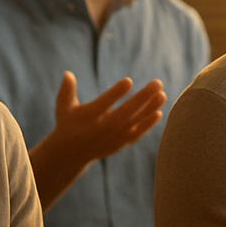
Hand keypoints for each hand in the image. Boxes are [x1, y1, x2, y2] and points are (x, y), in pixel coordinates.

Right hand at [30, 73, 166, 206]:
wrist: (71, 153)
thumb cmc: (68, 123)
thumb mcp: (63, 107)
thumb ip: (66, 90)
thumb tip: (68, 73)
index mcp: (88, 117)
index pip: (103, 103)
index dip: (116, 93)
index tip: (129, 80)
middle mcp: (102, 128)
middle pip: (126, 112)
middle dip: (143, 98)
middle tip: (157, 83)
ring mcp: (113, 137)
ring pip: (135, 122)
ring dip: (150, 108)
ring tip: (162, 94)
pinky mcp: (120, 143)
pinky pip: (137, 133)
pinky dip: (148, 124)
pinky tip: (159, 111)